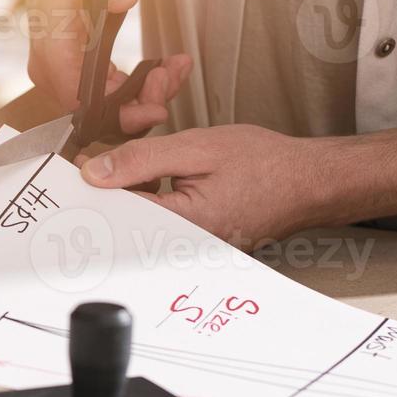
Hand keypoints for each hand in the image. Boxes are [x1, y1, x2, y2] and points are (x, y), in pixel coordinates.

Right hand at [26, 0, 191, 130]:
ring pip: (105, 108)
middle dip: (141, 104)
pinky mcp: (74, 73)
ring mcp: (61, 75)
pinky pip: (106, 95)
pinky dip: (136, 88)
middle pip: (97, 112)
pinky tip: (161, 69)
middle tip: (171, 77)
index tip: (156, 107)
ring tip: (173, 69)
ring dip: (144, 96)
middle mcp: (51, 70)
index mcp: (51, 50)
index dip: (121, 113)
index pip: (81, 103)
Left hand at [79, 125, 330, 249]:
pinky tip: (173, 179)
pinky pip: (163, 221)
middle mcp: (183, 246)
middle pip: (127, 217)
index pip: (117, 212)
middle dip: (122, 186)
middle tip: (139, 163)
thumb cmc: (266, 165)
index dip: (98, 186)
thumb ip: (141, 160)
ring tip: (168, 170)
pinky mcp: (196, 242)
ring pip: (144, 218)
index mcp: (181, 225)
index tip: (88, 167)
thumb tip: (96, 172)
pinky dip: (160, 198)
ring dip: (142, 190)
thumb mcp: (196, 148)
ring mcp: (191, 248)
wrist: (309, 182)